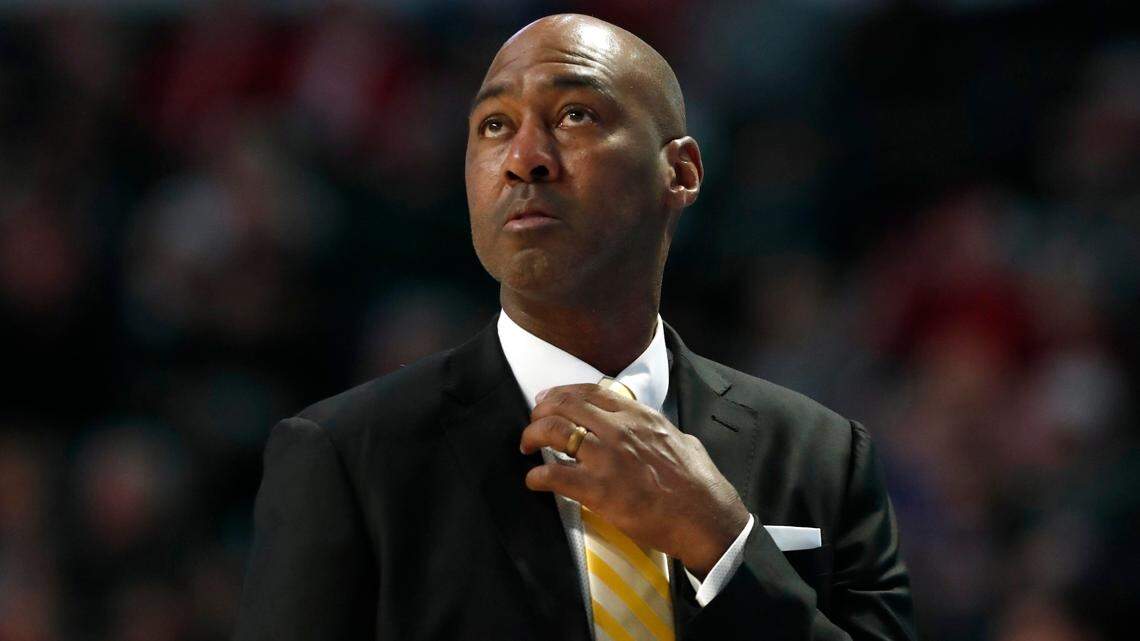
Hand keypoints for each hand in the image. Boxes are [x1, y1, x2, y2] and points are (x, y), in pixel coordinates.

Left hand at [519, 383, 750, 578]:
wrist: (705, 518)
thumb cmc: (699, 484)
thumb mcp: (681, 440)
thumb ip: (659, 430)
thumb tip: (652, 430)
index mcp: (639, 416)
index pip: (590, 392)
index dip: (562, 392)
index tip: (549, 399)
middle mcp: (619, 430)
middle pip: (565, 406)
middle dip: (541, 412)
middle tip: (533, 423)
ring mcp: (607, 459)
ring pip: (553, 432)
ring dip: (532, 436)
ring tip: (526, 446)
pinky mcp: (598, 491)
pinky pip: (554, 476)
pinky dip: (537, 477)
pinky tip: (534, 481)